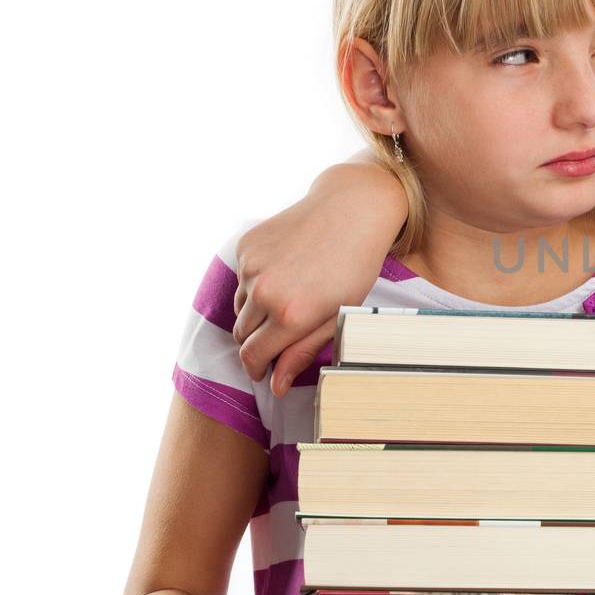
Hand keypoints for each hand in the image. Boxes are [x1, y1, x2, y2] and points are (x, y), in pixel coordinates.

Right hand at [232, 176, 398, 395]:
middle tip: (280, 339)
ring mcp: (251, 266)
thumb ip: (303, 352)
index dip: (256, 369)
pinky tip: (285, 272)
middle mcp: (264, 292)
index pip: (252, 356)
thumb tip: (276, 385)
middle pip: (241, 335)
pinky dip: (255, 283)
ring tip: (289, 300)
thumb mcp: (337, 315)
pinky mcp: (246, 246)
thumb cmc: (354, 266)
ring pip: (240, 308)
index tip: (264, 373)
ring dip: (255, 314)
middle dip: (256, 343)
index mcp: (290, 315)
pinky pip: (241, 278)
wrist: (350, 209)